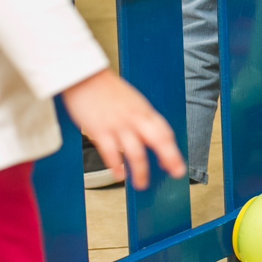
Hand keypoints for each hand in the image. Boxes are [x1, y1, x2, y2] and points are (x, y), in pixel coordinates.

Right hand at [61, 70, 185, 189]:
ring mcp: (118, 125)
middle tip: (175, 172)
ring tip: (141, 183)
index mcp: (144, 111)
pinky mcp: (100, 130)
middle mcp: (135, 118)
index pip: (165, 132)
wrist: (85, 78)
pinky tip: (119, 174)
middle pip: (158, 140)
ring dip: (141, 171)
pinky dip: (116, 166)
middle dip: (170, 158)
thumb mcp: (132, 101)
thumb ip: (141, 117)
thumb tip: (150, 133)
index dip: (173, 149)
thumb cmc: (106, 89)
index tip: (176, 164)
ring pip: (136, 152)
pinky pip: (111, 153)